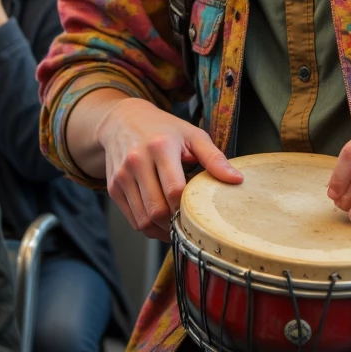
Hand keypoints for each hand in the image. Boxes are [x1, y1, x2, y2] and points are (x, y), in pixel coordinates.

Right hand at [99, 96, 242, 238]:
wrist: (122, 121)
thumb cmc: (163, 129)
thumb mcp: (192, 135)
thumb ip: (214, 158)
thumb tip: (237, 180)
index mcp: (160, 147)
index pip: (175, 190)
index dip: (188, 208)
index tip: (200, 211)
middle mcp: (136, 161)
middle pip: (157, 210)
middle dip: (176, 223)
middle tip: (191, 223)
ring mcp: (122, 176)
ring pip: (143, 220)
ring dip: (162, 230)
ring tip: (178, 226)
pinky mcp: (113, 188)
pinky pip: (132, 220)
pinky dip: (149, 228)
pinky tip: (162, 223)